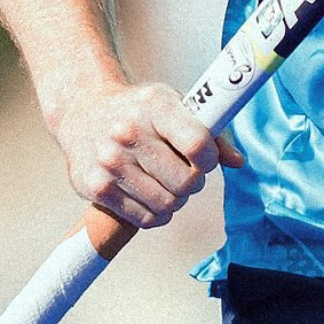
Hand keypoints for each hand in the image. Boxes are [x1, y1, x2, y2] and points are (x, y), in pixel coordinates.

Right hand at [55, 77, 244, 229]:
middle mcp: (128, 132)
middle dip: (194, 182)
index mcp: (155, 105)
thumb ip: (210, 131)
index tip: (206, 158)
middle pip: (185, 181)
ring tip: (169, 184)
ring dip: (176, 200)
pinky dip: (157, 214)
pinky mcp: (96, 187)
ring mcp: (110, 161)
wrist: (84, 112)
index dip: (211, 158)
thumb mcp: (174, 105)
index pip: (198, 144)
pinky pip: (144, 218)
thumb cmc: (139, 110)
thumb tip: (239, 161)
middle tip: (187, 173)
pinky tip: (153, 196)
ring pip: (167, 204)